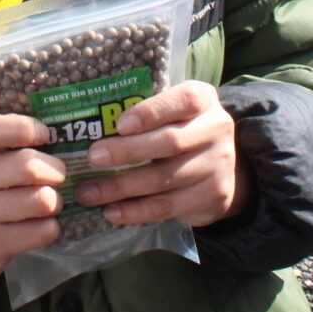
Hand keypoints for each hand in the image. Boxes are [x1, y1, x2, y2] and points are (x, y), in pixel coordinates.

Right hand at [0, 114, 65, 283]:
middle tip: (56, 174)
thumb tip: (51, 131)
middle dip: (54, 169)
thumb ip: (2, 138)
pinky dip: (50, 227)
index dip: (22, 128)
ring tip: (46, 201)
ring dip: (55, 201)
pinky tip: (37, 225)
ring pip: (42, 200)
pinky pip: (43, 231)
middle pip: (27, 166)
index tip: (43, 134)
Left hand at [73, 82, 250, 227]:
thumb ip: (145, 113)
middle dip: (127, 151)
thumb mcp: (173, 110)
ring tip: (89, 192)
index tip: (120, 125)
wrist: (223, 163)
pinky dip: (137, 211)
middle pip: (170, 142)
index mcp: (203, 99)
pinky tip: (112, 212)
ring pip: (165, 178)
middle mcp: (216, 129)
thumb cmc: (181, 127)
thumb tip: (91, 125)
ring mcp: (218, 165)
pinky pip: (169, 207)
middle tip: (93, 158)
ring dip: (122, 187)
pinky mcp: (214, 197)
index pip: (183, 100)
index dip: (151, 113)